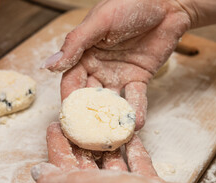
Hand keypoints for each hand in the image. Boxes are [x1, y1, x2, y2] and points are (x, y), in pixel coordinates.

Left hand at [40, 122, 157, 174]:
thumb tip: (37, 173)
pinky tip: (132, 136)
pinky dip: (133, 150)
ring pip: (111, 163)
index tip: (54, 125)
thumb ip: (55, 182)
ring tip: (104, 123)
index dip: (56, 146)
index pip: (61, 167)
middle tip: (79, 119)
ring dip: (107, 145)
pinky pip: (137, 163)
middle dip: (80, 142)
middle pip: (85, 164)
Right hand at [44, 0, 190, 129]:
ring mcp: (118, 75)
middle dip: (90, 116)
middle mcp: (98, 68)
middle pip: (90, 97)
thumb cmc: (130, 4)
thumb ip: (75, 44)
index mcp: (84, 54)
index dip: (70, 101)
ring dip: (113, 118)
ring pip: (112, 102)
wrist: (167, 4)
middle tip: (91, 136)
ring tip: (115, 134)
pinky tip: (135, 123)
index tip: (69, 120)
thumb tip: (48, 66)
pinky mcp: (138, 79)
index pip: (72, 82)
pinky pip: (135, 98)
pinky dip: (135, 110)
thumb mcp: (100, 22)